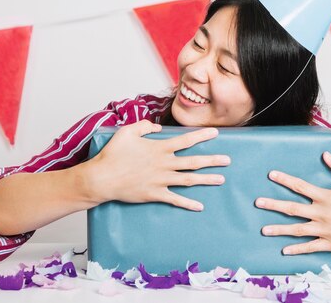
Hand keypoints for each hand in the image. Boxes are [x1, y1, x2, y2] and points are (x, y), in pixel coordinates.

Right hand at [84, 120, 230, 210]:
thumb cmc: (112, 154)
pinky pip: (175, 199)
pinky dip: (188, 203)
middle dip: (212, 160)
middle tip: (228, 160)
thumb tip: (159, 126)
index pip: (186, 140)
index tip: (216, 133)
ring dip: (206, 180)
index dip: (202, 136)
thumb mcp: (127, 131)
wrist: (102, 178)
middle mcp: (164, 164)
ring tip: (221, 179)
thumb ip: (145, 125)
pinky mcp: (155, 194)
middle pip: (194, 162)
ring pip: (189, 180)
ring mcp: (161, 180)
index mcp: (159, 148)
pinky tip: (200, 206)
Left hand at [255, 151, 330, 254]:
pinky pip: (310, 247)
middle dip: (273, 205)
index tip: (271, 175)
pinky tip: (284, 250)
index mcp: (326, 197)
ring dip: (279, 230)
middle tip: (258, 203)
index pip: (300, 186)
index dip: (285, 180)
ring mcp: (326, 230)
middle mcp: (323, 214)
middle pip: (293, 209)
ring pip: (297, 230)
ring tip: (264, 229)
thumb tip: (325, 154)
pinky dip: (297, 249)